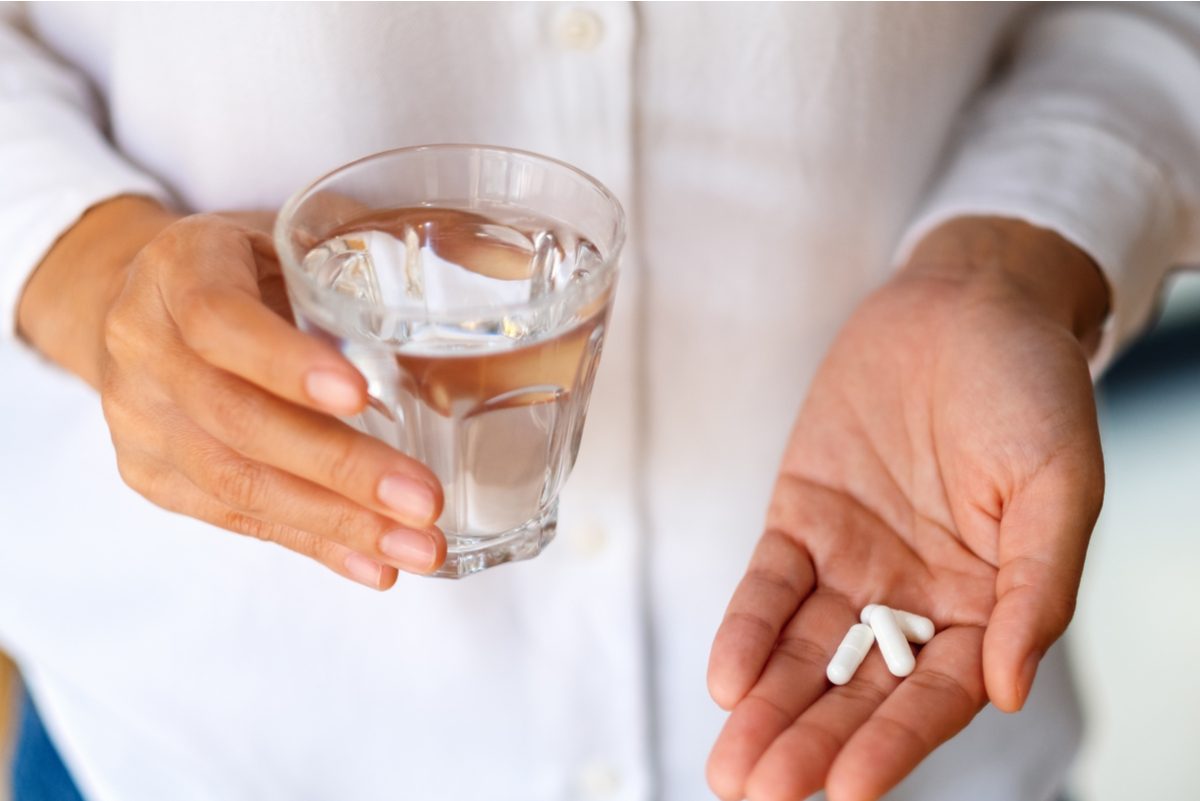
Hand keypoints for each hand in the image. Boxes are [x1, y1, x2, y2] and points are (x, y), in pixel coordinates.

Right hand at [17, 196, 445, 587]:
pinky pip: (235, 519)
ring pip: (236, 483)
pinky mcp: (152, 476)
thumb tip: (491, 330)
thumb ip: (360, 278)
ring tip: (416, 547)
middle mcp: (144, 347)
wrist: (138, 305)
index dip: (285, 363)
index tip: (359, 396)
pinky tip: (373, 563)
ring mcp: (140, 419)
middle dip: (339, 468)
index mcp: (180, 270)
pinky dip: (314, 544)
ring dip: (337, 523)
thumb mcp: (288, 246)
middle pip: (236, 419)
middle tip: (423, 501)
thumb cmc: (243, 270)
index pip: (220, 321)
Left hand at [705, 217, 1108, 799]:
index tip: (847, 790)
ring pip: (804, 650)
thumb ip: (1034, 587)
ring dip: (766, 704)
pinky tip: (726, 676)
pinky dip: (747, 628)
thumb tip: (1008, 687)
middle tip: (760, 791)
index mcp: (986, 602)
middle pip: (857, 688)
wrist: (964, 304)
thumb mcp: (1057, 485)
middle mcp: (915, 595)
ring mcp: (854, 560)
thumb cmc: (1029, 387)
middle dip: (810, 741)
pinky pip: (769, 584)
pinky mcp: (803, 518)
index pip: (936, 695)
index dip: (893, 743)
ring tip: (731, 762)